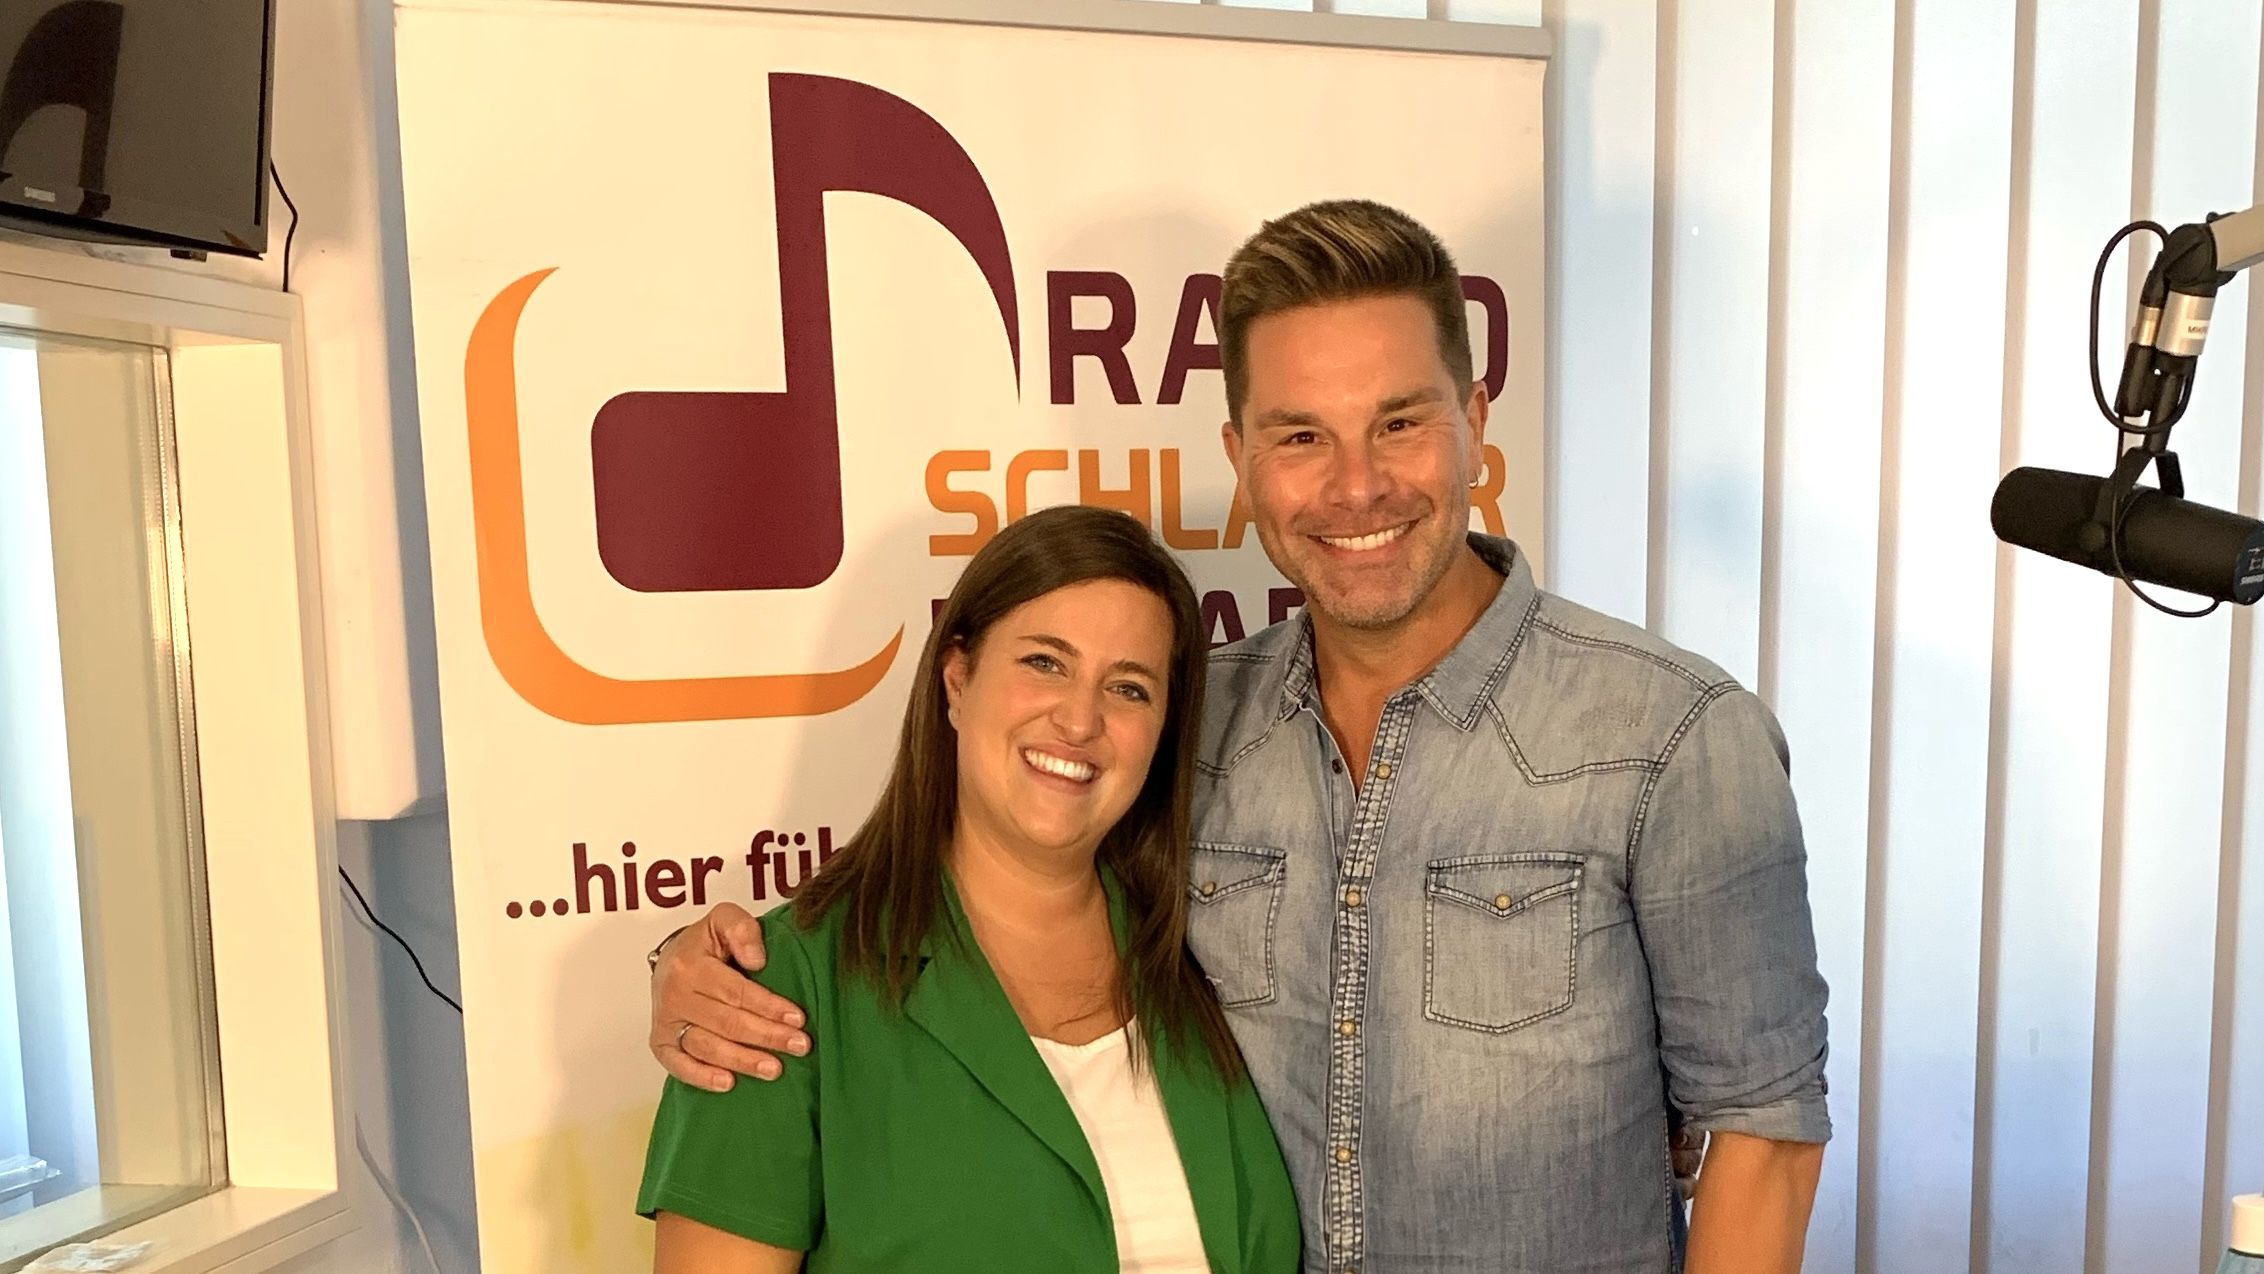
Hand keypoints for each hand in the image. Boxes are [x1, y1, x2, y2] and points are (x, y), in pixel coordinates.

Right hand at [649, 903, 811, 1091]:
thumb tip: (757, 960)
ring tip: (774, 1069)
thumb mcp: (724, 919)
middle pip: (727, 1022)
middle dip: (767, 1036)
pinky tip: (728, 1083)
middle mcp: (674, 995)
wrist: (671, 959)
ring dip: (742, 1060)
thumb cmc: (706, 943)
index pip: (736, 991)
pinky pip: (678, 1065)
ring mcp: (666, 1022)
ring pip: (706, 1047)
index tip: (798, 1018)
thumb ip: (742, 928)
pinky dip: (702, 1077)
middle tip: (799, 1046)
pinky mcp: (660, 1043)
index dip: (768, 1006)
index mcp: (690, 965)